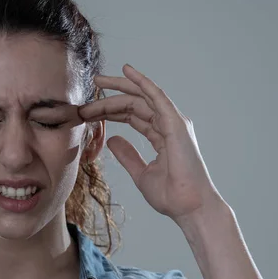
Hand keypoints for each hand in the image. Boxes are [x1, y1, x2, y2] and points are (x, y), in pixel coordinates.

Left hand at [78, 64, 222, 221]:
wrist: (189, 207)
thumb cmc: (171, 195)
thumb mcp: (141, 173)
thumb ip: (128, 155)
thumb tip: (112, 140)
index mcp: (161, 136)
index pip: (132, 116)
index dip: (110, 112)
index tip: (88, 112)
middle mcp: (168, 125)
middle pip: (134, 104)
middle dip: (109, 99)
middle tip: (88, 92)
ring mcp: (173, 122)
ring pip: (141, 97)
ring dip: (119, 88)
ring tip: (98, 80)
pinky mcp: (175, 123)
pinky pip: (156, 96)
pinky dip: (142, 82)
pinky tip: (126, 71)